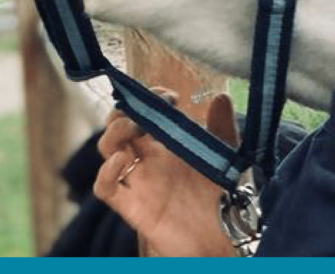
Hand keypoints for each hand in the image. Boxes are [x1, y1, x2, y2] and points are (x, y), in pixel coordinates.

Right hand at [93, 89, 240, 256]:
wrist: (226, 238)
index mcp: (169, 145)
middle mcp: (150, 160)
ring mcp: (140, 181)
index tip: (169, 97)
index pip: (145, 113)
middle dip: (125, 111)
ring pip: (108, 149)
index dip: (149, 99)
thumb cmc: (226, 197)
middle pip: (119, 126)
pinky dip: (106, 171)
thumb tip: (221, 96)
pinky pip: (106, 188)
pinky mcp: (133, 206)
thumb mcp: (228, 156)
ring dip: (114, 132)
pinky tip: (122, 160)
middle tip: (147, 109)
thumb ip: (223, 127)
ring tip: (134, 127)